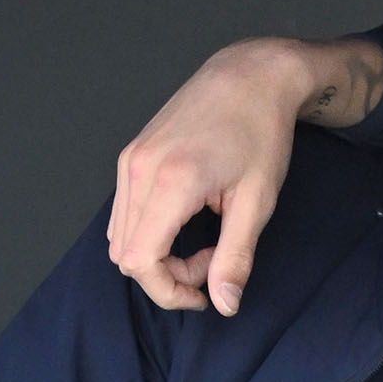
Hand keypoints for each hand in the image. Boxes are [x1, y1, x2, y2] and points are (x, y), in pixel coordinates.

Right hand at [111, 35, 382, 314]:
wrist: (250, 77)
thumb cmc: (261, 134)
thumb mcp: (258, 202)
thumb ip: (237, 257)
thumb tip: (224, 305)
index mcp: (170, 183)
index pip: (140, 262)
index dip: (169, 291)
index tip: (206, 293)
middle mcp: (138, 170)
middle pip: (125, 255)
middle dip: (168, 274)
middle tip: (216, 260)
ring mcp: (130, 161)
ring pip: (121, 237)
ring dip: (158, 254)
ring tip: (207, 240)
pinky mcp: (131, 155)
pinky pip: (125, 213)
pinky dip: (150, 232)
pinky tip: (190, 220)